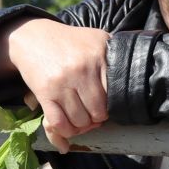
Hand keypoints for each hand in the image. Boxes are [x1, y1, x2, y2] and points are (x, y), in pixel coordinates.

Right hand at [2, 20, 111, 153]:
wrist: (32, 37)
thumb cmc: (68, 40)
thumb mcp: (97, 38)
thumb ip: (116, 53)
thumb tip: (136, 73)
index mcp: (97, 57)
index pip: (115, 94)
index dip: (114, 105)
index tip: (109, 105)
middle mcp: (80, 71)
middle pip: (98, 111)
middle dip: (97, 118)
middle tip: (94, 115)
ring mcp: (61, 84)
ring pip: (79, 120)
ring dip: (81, 125)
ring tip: (81, 118)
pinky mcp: (44, 93)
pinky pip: (58, 123)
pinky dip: (65, 131)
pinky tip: (68, 126)